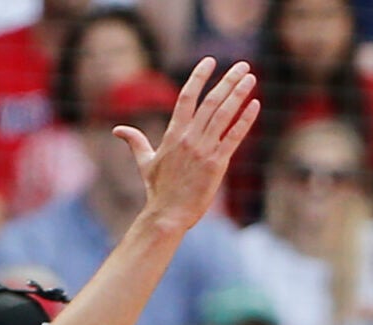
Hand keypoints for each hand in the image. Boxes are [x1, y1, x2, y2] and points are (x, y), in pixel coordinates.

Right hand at [121, 60, 259, 234]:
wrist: (168, 214)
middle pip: (211, 101)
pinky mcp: (217, 164)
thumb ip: (135, 142)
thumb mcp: (145, 162)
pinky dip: (245, 120)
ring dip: (239, 94)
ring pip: (224, 115)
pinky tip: (255, 105)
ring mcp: (204, 150)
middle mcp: (189, 137)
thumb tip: (117, 130)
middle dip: (228, 80)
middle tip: (242, 65)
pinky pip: (234, 137)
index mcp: (174, 133)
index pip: (187, 96)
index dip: (199, 77)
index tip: (210, 61)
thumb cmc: (158, 190)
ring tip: (250, 78)